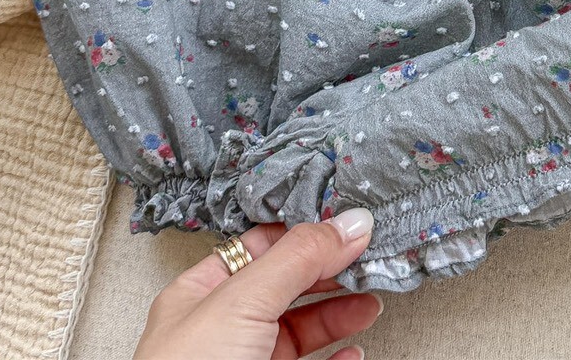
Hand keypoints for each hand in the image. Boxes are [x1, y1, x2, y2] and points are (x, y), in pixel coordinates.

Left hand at [133, 209, 381, 359]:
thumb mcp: (242, 303)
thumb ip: (297, 258)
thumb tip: (347, 223)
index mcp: (200, 295)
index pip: (259, 246)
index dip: (303, 230)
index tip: (346, 222)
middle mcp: (221, 330)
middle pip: (286, 286)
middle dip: (330, 271)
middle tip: (368, 257)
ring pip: (301, 330)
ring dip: (340, 313)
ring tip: (370, 303)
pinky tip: (354, 355)